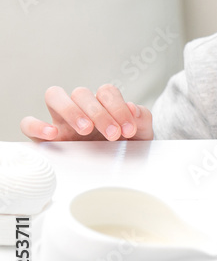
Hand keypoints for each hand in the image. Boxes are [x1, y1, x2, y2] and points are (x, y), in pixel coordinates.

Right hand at [20, 85, 152, 141]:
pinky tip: (54, 135)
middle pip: (80, 92)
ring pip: (54, 96)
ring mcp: (61, 121)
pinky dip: (37, 125)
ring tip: (86, 130)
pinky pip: (28, 124)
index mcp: (103, 104)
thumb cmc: (127, 148)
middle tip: (112, 134)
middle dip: (98, 112)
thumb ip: (143, 118)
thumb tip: (132, 107)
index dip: (118, 107)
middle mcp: (81, 109)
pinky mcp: (45, 138)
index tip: (129, 129)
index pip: (106, 91)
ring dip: (71, 110)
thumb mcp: (142, 134)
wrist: (117, 169)